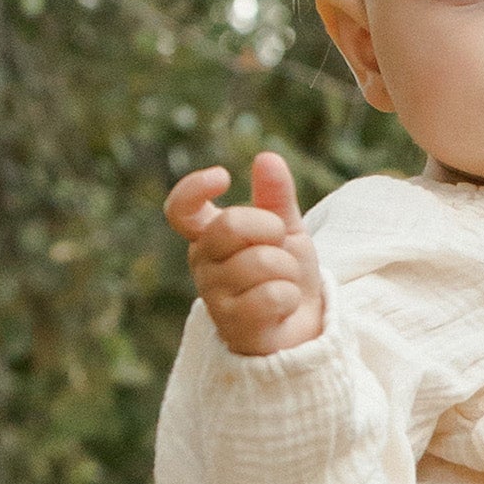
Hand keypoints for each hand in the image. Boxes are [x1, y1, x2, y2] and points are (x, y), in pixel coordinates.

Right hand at [165, 149, 325, 356]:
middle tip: (280, 247)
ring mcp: (213, 296)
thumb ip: (276, 196)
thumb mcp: (287, 230)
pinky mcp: (232, 325)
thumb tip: (267, 157)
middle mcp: (202, 263)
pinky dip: (290, 297)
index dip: (194, 189)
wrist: (303, 326)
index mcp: (208, 236)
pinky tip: (282, 308)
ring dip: (288, 271)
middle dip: (272, 230)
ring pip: (261, 262)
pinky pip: (271, 296)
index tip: (222, 177)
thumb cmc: (287, 274)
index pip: (180, 210)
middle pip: (231, 225)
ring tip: (283, 284)